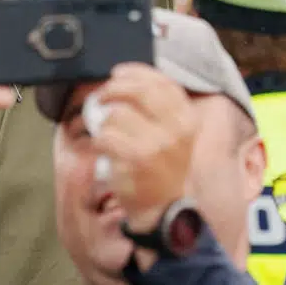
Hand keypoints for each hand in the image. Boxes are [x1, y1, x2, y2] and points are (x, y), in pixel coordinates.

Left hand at [90, 63, 196, 231]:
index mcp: (186, 119)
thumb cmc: (165, 169)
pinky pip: (105, 137)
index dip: (136, 72)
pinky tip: (104, 149)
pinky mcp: (135, 160)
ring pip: (116, 115)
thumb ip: (160, 108)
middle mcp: (175, 129)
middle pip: (138, 91)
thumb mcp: (175, 135)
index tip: (118, 73)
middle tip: (102, 97)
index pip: (162, 82)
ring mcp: (156, 144)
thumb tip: (128, 79)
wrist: (166, 211)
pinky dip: (99, 141)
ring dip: (105, 123)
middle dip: (113, 89)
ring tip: (109, 135)